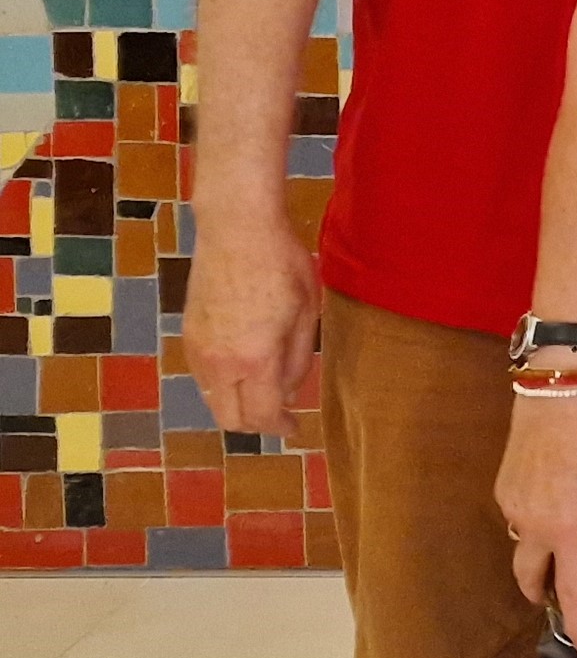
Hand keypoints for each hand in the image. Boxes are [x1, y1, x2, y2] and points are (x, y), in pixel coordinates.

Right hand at [184, 212, 320, 436]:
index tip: (293, 428)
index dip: (279, 427)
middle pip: (230, 418)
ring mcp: (197, 349)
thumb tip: (288, 391)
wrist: (236, 229)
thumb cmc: (282, 264)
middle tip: (278, 413)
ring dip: (237, 402)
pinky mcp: (188, 334)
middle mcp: (218, 363)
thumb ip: (298, 358)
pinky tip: (244, 364)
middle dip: (255, 423)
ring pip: (213, 399)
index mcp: (254, 359)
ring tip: (264, 385)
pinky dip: (223, 382)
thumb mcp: (306, 312)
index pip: (261, 415)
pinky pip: (203, 376)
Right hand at [496, 391, 576, 657]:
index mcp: (565, 528)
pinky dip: (533, 513)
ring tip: (560, 514)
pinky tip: (547, 487)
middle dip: (539, 591)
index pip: (572, 588)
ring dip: (540, 543)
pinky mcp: (500, 491)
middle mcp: (531, 526)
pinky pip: (517, 514)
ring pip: (524, 542)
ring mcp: (511, 509)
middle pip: (529, 577)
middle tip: (552, 591)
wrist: (553, 398)